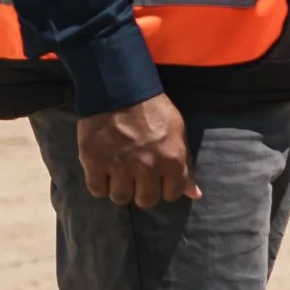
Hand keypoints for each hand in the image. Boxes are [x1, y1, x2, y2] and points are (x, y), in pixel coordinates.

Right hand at [77, 94, 197, 208]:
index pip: (172, 193)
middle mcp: (147, 168)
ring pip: (120, 198)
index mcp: (171, 160)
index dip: (165, 187)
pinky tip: (102, 170)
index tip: (158, 178)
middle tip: (136, 175)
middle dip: (142, 190)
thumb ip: (185, 165)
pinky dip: (99, 183)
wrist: (119, 89)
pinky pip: (97, 189)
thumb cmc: (153, 109)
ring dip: (120, 187)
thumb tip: (195, 194)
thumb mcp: (177, 131)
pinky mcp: (95, 163)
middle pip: (146, 200)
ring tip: (118, 171)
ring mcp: (120, 167)